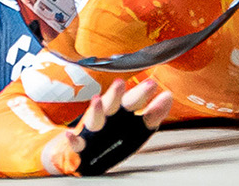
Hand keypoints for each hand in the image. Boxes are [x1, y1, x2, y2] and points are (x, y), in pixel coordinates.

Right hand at [40, 78, 169, 175]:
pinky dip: (71, 139)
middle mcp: (107, 117)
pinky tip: (69, 134)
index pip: (133, 100)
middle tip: (121, 83)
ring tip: (96, 100)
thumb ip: (154, 113)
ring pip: (93, 119)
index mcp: (122, 111)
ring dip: (95, 110)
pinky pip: (75, 143)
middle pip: (112, 104)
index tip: (152, 84)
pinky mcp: (81, 146)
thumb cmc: (116, 135)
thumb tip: (169, 96)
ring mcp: (93, 131)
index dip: (141, 93)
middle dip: (115, 94)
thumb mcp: (139, 127)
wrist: (90, 154)